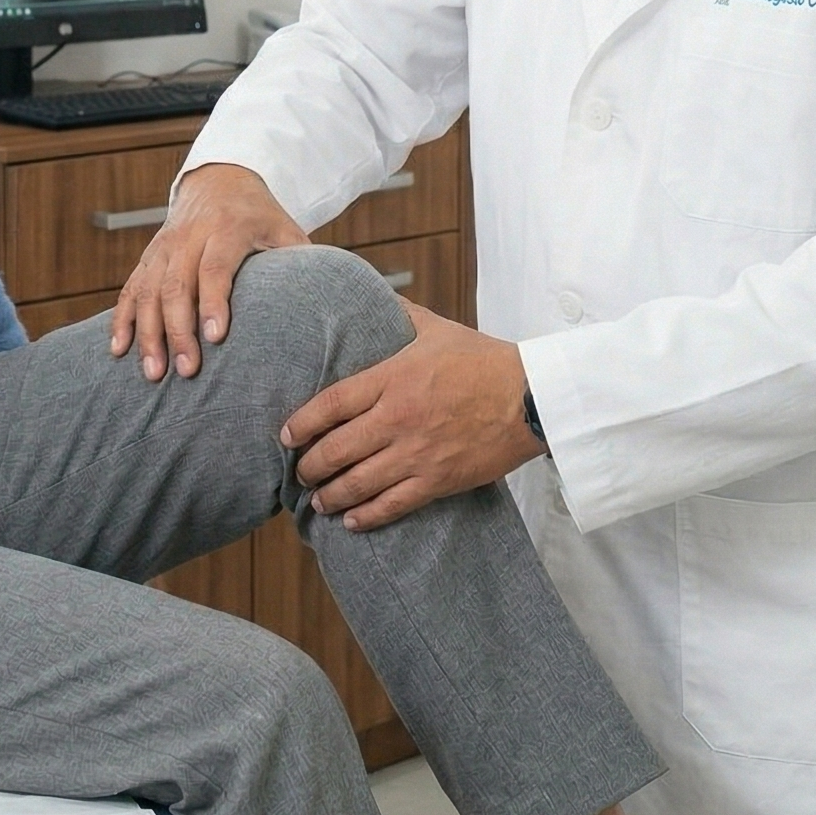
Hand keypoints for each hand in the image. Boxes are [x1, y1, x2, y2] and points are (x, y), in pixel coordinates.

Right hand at [110, 163, 309, 380]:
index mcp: (228, 228)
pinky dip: (123, 319)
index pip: (215, 268)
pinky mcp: (149, 256)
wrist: (219, 180)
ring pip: (148, 290)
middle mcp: (190, 236)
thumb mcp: (285, 228)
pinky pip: (130, 288)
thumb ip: (299, 260)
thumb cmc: (260, 215)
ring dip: (147, 333)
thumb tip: (323, 303)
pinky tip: (119, 349)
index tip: (216, 338)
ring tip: (153, 373)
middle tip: (186, 371)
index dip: (214, 302)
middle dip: (178, 331)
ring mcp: (165, 246)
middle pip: (177, 285)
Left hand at [282, 301, 542, 529]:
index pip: (331, 404)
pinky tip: (351, 521)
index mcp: (392, 378)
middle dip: (310, 465)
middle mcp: (398, 418)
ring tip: (318, 500)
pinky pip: (393, 505)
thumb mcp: (435, 329)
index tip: (285, 435)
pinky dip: (367, 516)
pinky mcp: (438, 480)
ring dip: (331, 495)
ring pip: (359, 482)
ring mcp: (417, 453)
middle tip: (299, 472)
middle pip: (337, 449)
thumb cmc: (483, 360)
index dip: (301, 423)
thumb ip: (399, 314)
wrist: (531, 397)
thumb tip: (371, 294)